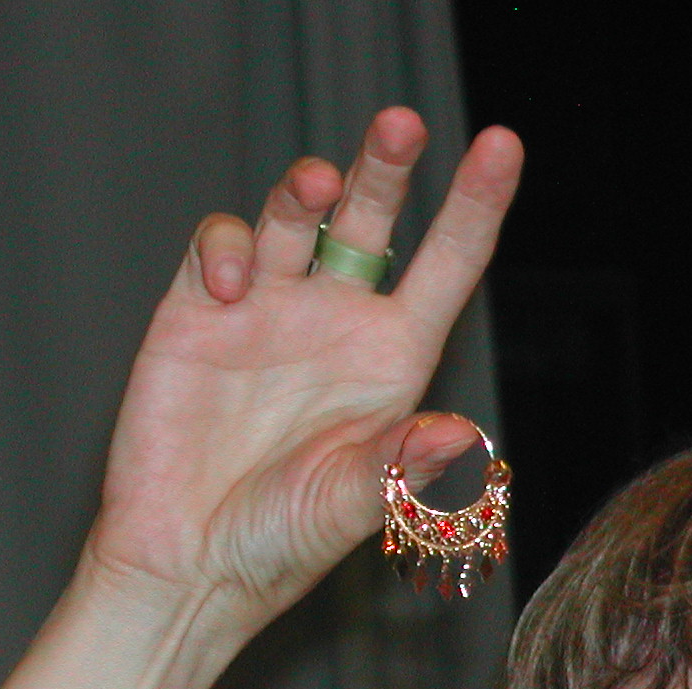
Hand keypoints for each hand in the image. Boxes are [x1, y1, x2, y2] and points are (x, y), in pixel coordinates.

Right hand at [84, 107, 521, 635]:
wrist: (187, 563)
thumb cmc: (283, 544)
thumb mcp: (357, 507)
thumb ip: (403, 470)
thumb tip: (463, 444)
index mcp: (394, 361)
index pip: (448, 266)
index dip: (477, 205)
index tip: (504, 146)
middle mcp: (338, 324)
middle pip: (375, 220)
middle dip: (389, 166)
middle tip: (404, 122)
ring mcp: (270, 312)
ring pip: (299, 214)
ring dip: (309, 186)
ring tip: (322, 188)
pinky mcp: (199, 312)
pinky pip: (222, 244)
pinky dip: (230, 243)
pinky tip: (231, 283)